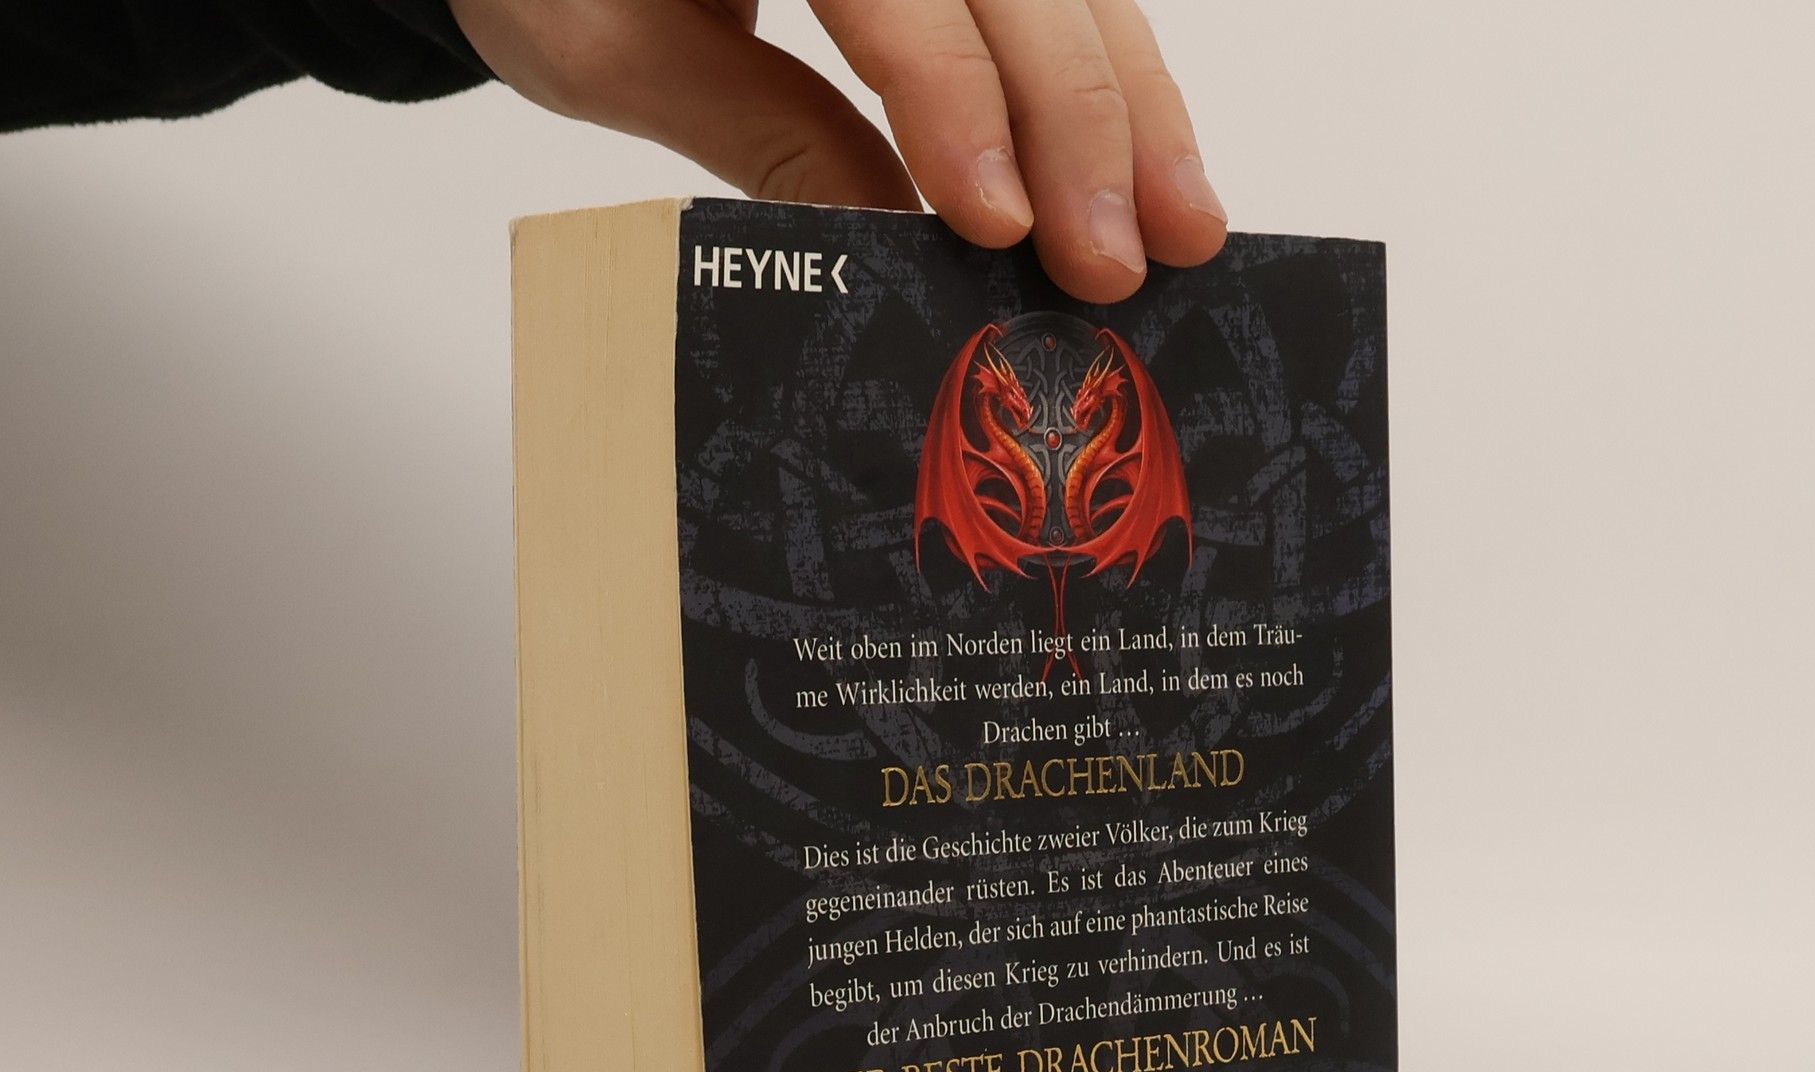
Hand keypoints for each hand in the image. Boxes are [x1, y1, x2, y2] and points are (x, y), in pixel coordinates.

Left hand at [445, 0, 1226, 302]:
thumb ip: (757, 129)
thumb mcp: (615, 46)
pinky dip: (1106, 81)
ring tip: (1182, 227)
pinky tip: (1150, 165)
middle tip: (1122, 264)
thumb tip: (897, 238)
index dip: (964, 107)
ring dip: (1132, 107)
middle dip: (1083, 124)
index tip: (1005, 231)